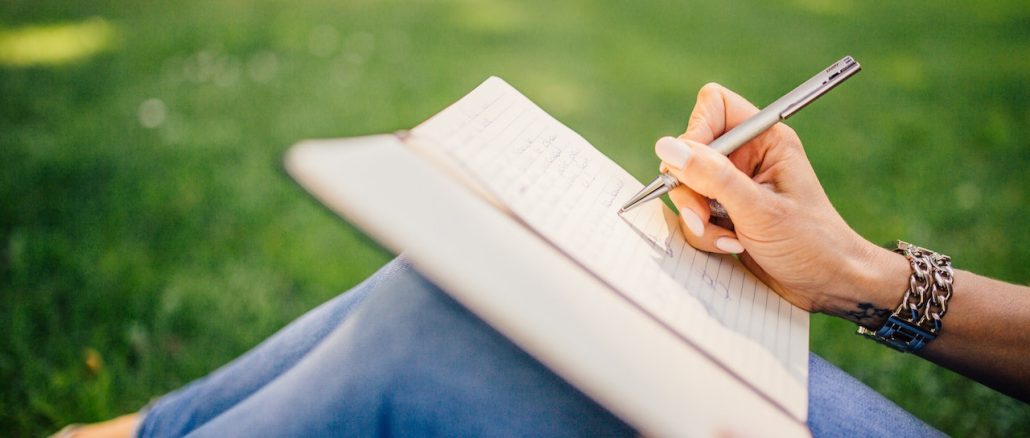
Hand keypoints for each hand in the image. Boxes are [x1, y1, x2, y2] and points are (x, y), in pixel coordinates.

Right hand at [655, 83, 905, 317]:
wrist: (829, 286)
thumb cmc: (811, 243)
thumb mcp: (759, 209)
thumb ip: (712, 177)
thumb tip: (667, 148)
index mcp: (765, 140)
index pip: (714, 106)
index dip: (696, 131)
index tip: (692, 166)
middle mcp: (747, 158)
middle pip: (690, 151)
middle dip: (691, 188)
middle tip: (704, 214)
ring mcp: (734, 187)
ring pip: (686, 187)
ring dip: (698, 218)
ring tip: (728, 239)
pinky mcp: (725, 213)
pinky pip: (693, 215)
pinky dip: (705, 234)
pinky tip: (732, 246)